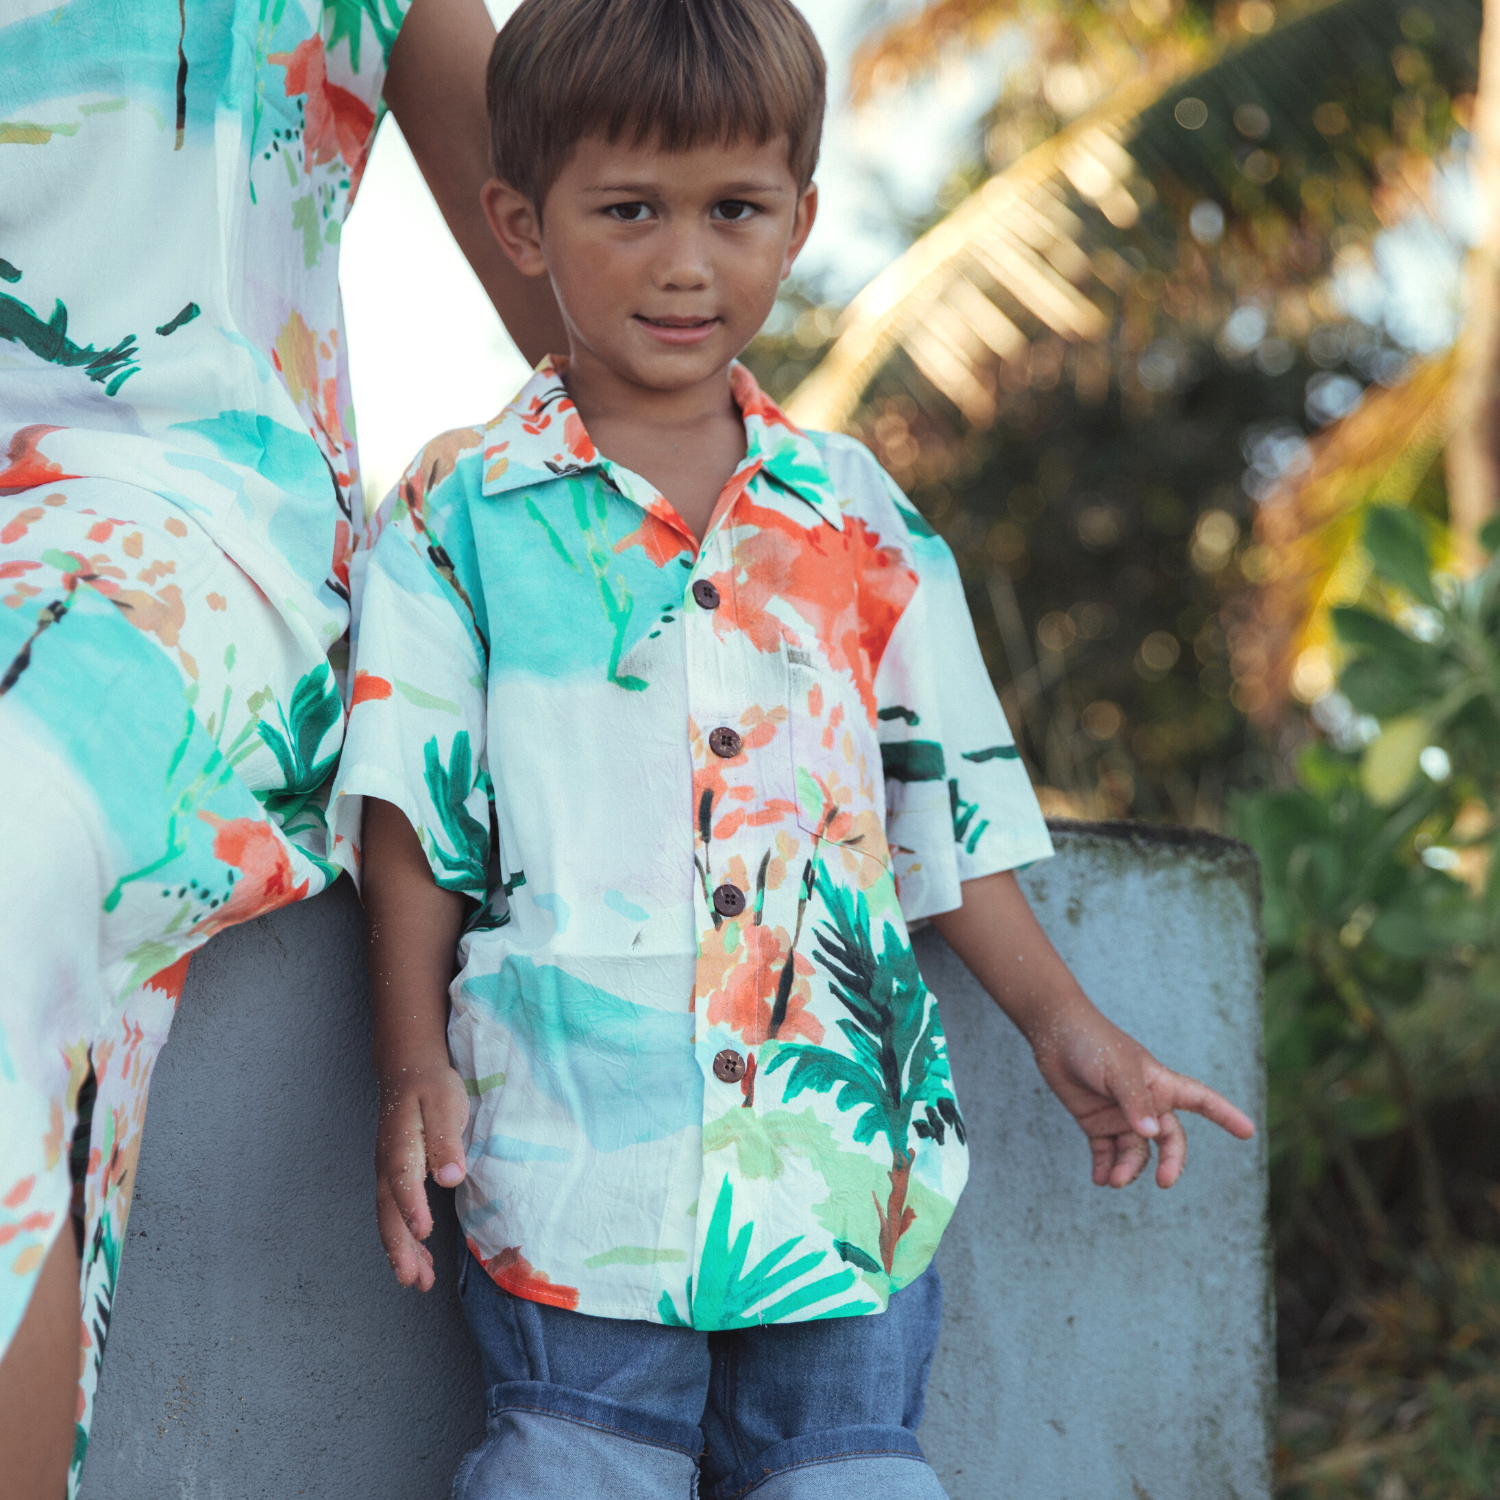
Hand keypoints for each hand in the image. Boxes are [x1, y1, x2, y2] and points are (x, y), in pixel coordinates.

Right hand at [374, 1055, 469, 1289]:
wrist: (407, 1070)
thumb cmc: (430, 1085)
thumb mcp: (445, 1102)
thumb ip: (446, 1139)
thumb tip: (451, 1176)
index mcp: (400, 1144)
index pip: (403, 1180)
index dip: (412, 1207)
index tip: (423, 1232)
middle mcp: (387, 1164)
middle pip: (388, 1210)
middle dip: (399, 1247)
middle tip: (412, 1280)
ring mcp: (388, 1173)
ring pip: (389, 1218)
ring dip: (401, 1252)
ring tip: (418, 1283)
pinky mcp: (396, 1178)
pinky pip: (396, 1213)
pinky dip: (405, 1240)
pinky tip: (420, 1260)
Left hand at [1029, 1004, 1255, 1188]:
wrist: (1053, 1032)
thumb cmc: (1092, 1043)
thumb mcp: (1117, 1069)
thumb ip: (1134, 1102)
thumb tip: (1151, 1134)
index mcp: (1161, 1084)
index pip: (1202, 1100)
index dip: (1225, 1114)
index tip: (1248, 1132)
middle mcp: (1146, 1104)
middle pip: (1169, 1140)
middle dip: (1170, 1163)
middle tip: (1163, 1182)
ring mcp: (1121, 1116)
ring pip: (1136, 1152)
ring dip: (1128, 1169)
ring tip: (1113, 1180)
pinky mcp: (1096, 1123)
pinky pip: (1107, 1154)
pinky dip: (1105, 1168)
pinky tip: (1099, 1179)